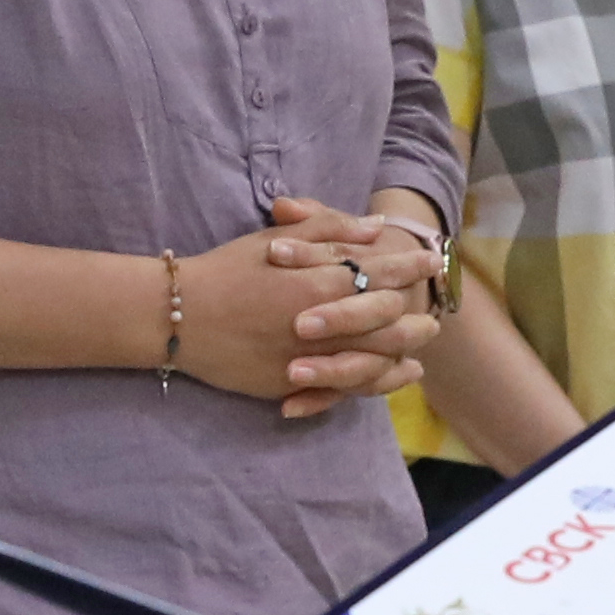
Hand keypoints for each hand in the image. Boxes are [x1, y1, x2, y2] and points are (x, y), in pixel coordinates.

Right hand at [169, 200, 441, 421]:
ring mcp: (308, 357)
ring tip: (421, 347)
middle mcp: (321, 323)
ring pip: (373, 358)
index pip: (379, 273)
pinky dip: (374, 382)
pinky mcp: (293, 383)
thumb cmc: (227, 270)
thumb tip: (373, 227)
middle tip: (436, 314)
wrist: (178, 315)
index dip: (407, 267)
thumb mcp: (275, 239)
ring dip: (402, 351)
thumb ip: (328, 230)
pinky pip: (344, 386)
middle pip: (386, 322)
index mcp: (318, 281)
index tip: (429, 262)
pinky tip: (392, 375)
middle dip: (415, 316)